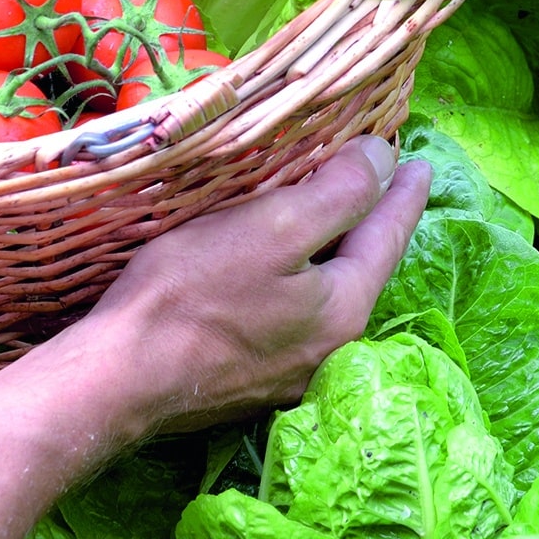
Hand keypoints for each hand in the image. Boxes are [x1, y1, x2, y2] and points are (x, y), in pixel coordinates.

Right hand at [59, 135, 430, 435]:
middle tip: (385, 182)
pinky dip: (300, 279)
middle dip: (374, 223)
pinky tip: (282, 266)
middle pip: (363, 269)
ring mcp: (287, 371)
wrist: (117, 379)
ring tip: (339, 217)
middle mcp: (329, 349)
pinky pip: (293, 314)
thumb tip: (383, 159)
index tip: (421, 163)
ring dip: (336, 252)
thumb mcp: (273, 227)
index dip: (403, 194)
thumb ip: (338, 194)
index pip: (388, 236)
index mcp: (344, 309)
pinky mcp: (248, 379)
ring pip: (328, 294)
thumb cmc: (192, 295)